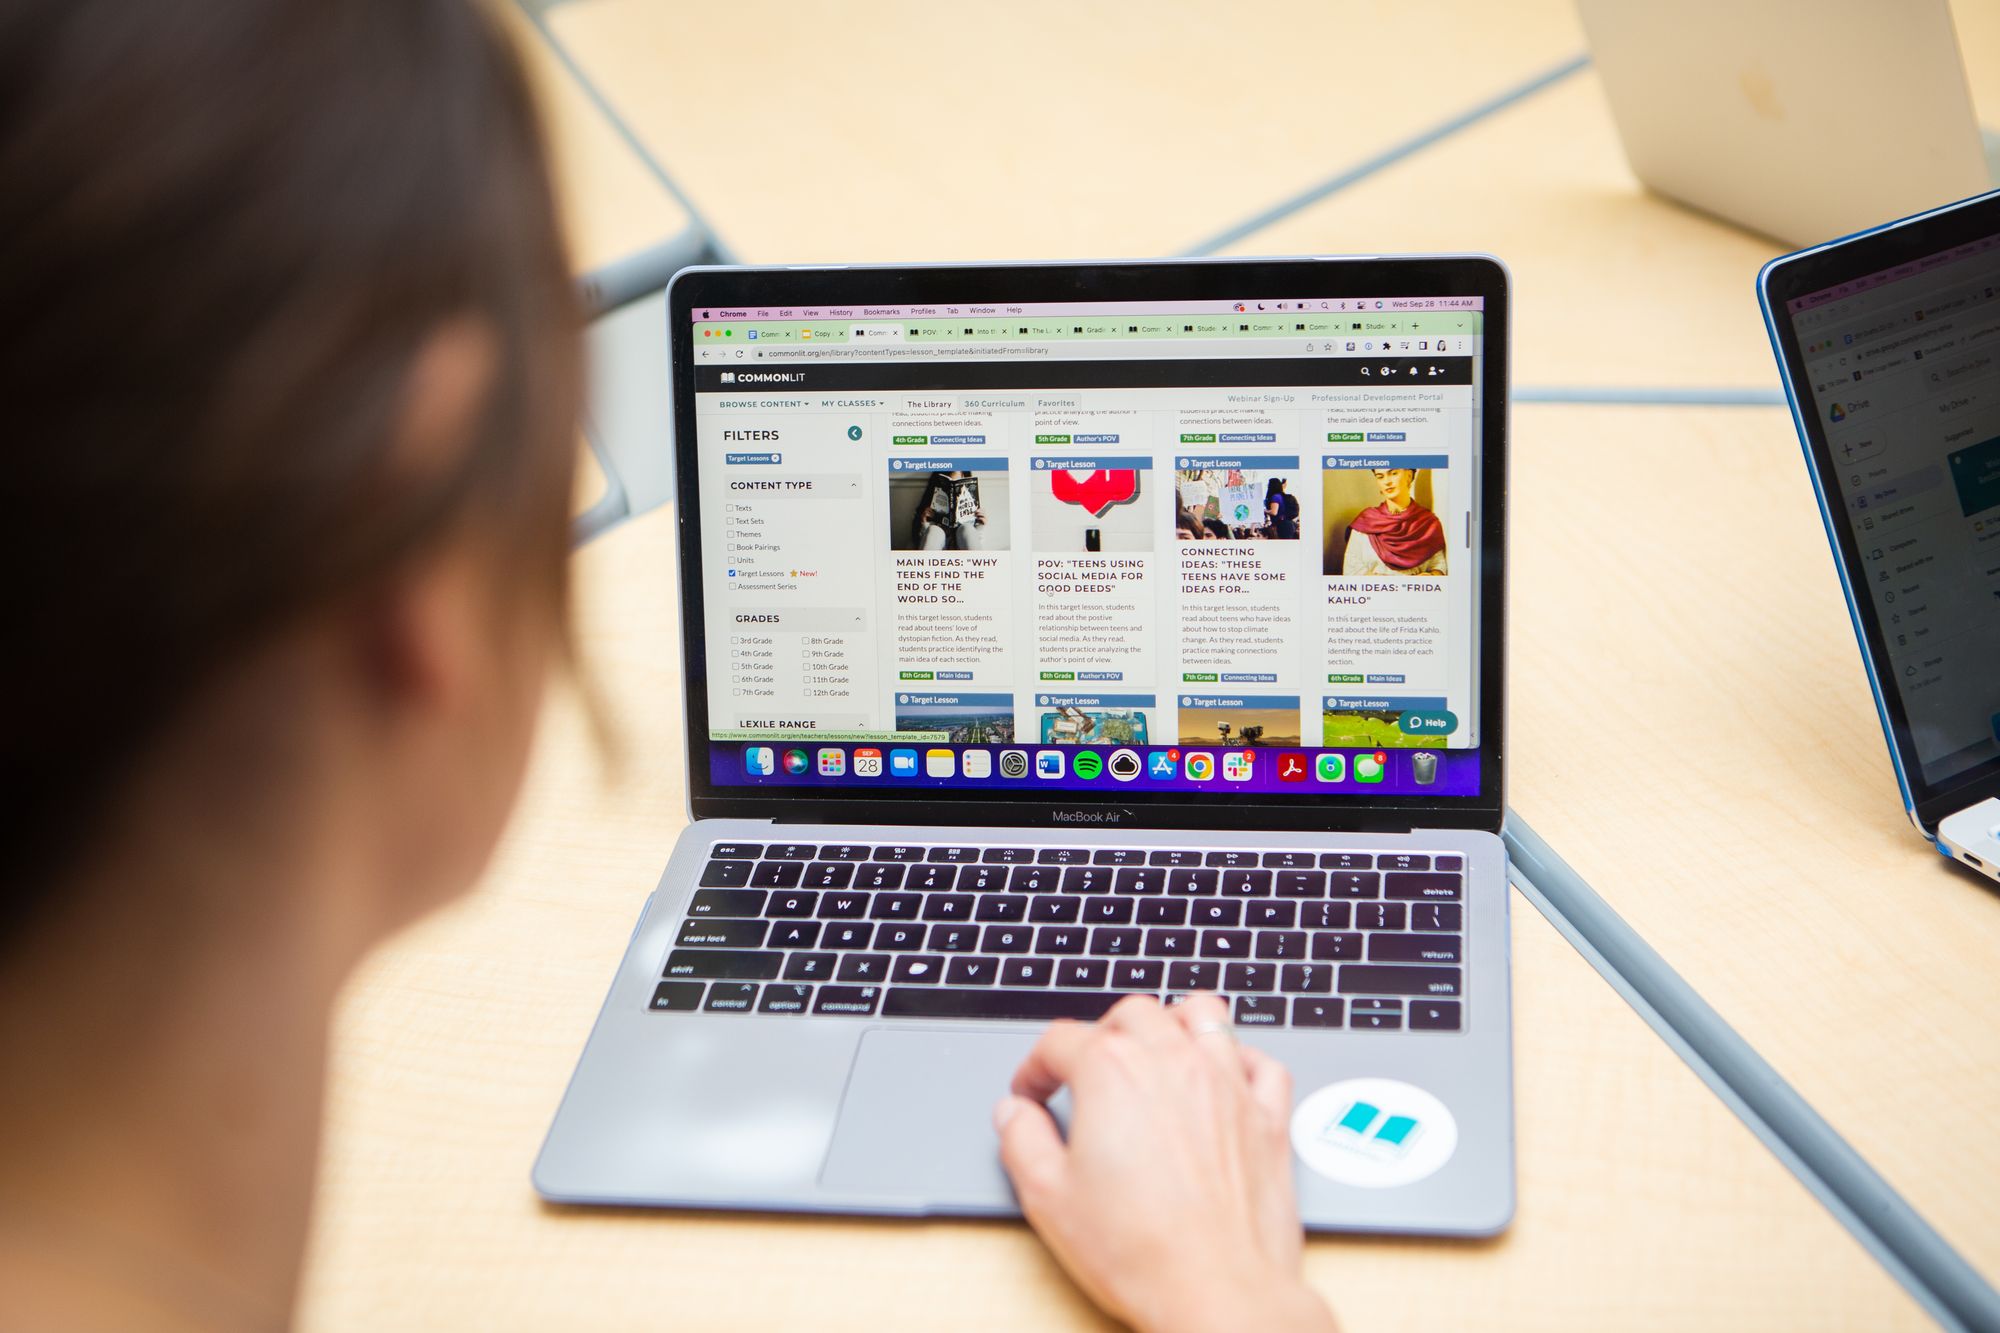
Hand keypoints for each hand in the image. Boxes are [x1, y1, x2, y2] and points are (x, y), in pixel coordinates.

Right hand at [994, 995, 1335, 1332]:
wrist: (1217, 1292)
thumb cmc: (1137, 1251)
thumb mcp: (1048, 1199)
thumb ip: (1022, 1142)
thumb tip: (1014, 1114)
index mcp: (1112, 1074)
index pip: (1062, 1041)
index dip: (1035, 1066)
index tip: (1031, 1093)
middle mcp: (1173, 1063)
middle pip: (1132, 1013)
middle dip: (1101, 1032)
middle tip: (1087, 1070)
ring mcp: (1228, 1085)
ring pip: (1203, 1014)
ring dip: (1173, 1023)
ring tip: (1156, 1051)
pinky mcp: (1268, 1117)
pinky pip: (1261, 1062)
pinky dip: (1240, 1059)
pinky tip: (1223, 1078)